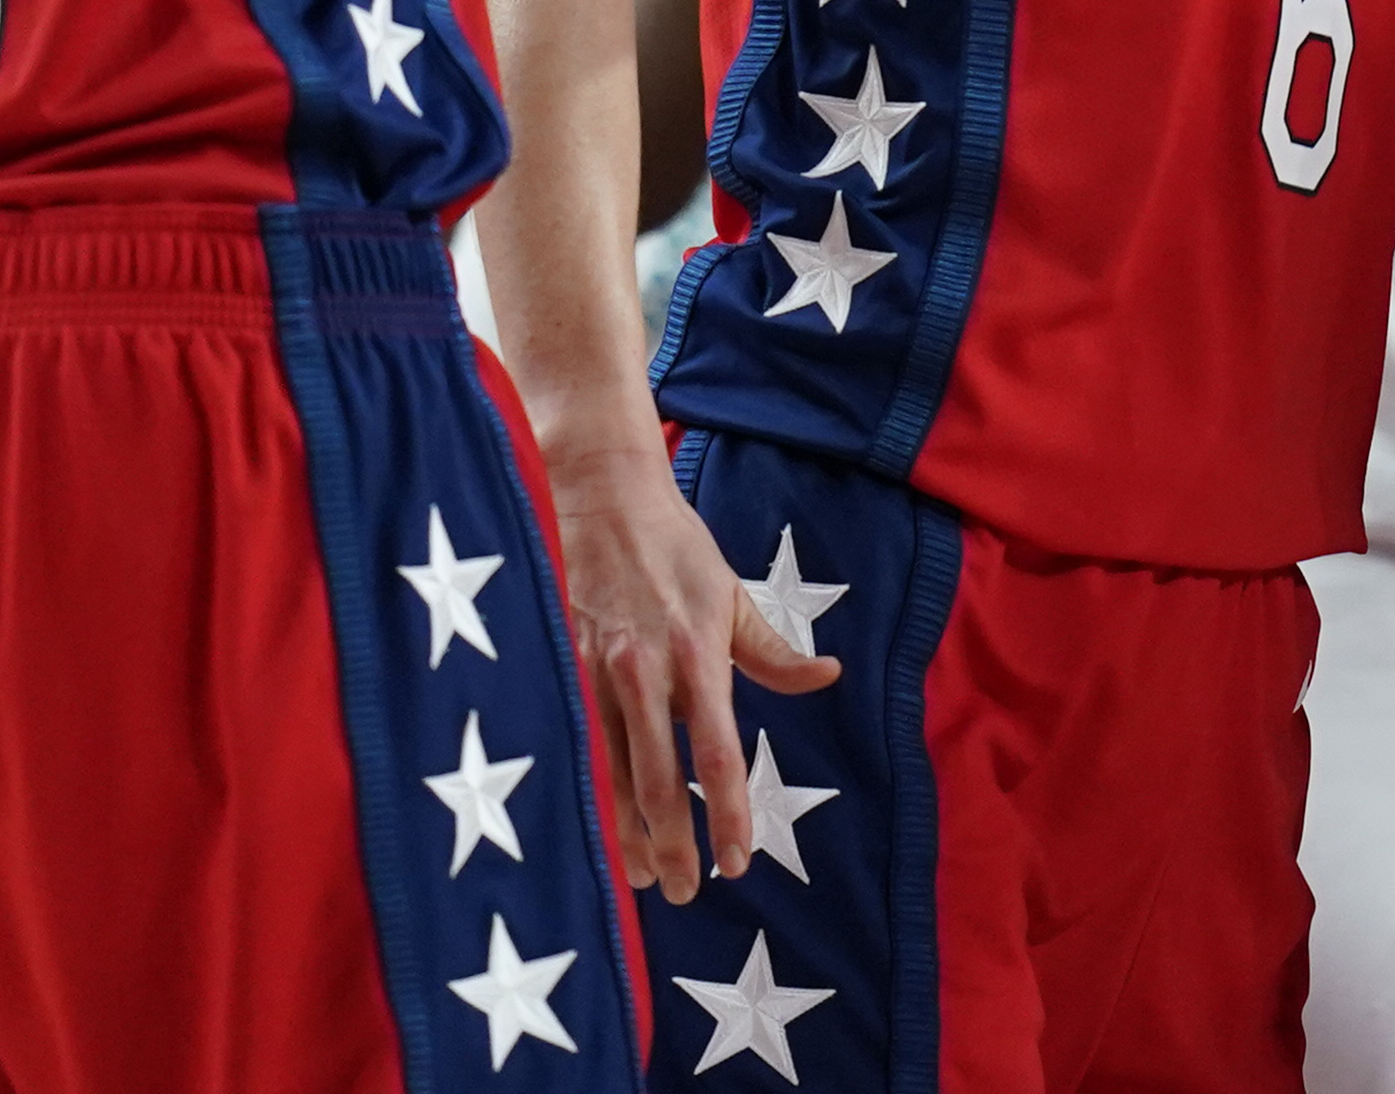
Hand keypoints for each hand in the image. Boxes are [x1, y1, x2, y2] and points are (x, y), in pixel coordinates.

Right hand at [554, 454, 843, 902]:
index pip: (716, 752)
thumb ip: (774, 652)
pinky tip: (598, 828)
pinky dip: (593, 794)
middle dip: (670, 843)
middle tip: (683, 893)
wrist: (605, 500)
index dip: (725, 812)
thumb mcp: (734, 596)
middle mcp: (645, 672)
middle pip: (657, 779)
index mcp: (695, 656)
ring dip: (626, 832)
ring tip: (641, 880)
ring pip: (611, 773)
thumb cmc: (677, 549)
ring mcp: (599, 675)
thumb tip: (827, 676)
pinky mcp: (567, 672)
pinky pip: (584, 747)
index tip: (736, 861)